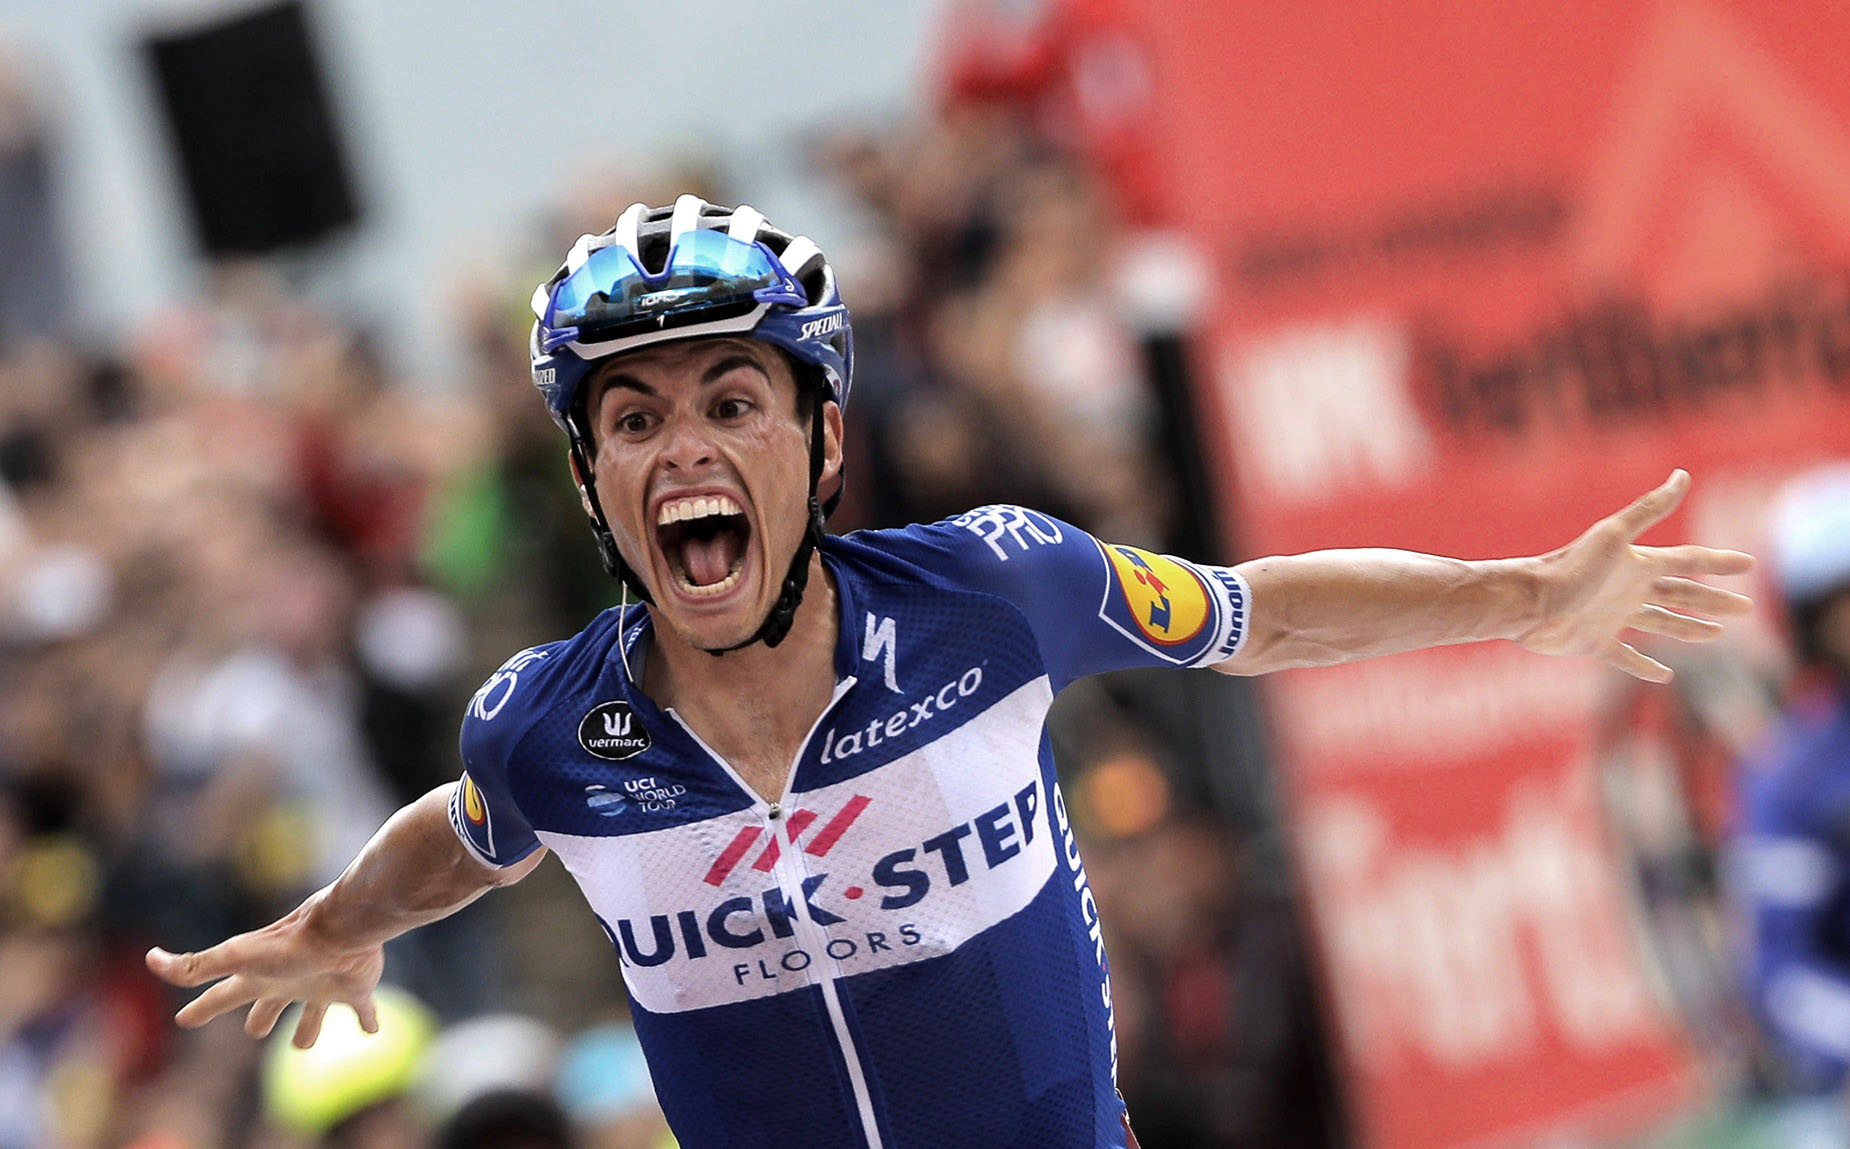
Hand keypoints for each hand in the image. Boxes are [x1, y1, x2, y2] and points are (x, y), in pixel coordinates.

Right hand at [146, 900, 384, 1048]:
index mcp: (260, 977)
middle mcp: (290, 981)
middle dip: (261, 1017)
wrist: (346, 929)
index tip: (184, 1019)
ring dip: (309, 1027)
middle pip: (269, 1004)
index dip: (203, 1009)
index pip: (223, 996)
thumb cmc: (291, 944)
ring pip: (313, 1012)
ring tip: (302, 1044)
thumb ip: (196, 966)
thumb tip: (150, 959)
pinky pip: (363, 1010)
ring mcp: (324, 985)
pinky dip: (367, 1019)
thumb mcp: (237, 957)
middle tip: (255, 1030)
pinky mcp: (356, 989)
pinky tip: (372, 1029)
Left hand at [1516, 469, 1754, 681]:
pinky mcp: (1594, 643)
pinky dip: (1645, 666)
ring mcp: (1611, 617)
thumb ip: (1649, 509)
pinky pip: (1626, 657)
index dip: (1717, 562)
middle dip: (1712, 600)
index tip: (1749, 563)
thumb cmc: (1568, 568)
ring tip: (1715, 635)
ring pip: (1660, 624)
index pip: (1687, 561)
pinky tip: (1664, 675)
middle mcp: (1627, 589)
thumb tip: (1683, 474)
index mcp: (1636, 564)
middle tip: (1746, 608)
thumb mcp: (1614, 536)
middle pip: (1680, 594)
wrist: (1526, 603)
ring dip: (1688, 629)